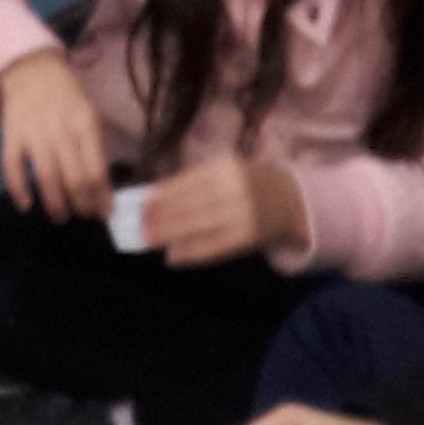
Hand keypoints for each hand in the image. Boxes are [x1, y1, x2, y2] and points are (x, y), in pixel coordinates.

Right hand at [0, 47, 111, 222]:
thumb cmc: (67, 97)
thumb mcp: (89, 115)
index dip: (101, 196)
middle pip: (74, 177)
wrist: (31, 70)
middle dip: (81, 203)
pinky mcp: (10, 136)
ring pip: (46, 177)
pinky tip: (25, 205)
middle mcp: (60, 130)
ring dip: (55, 203)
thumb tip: (102, 189)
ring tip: (61, 217)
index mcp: (85, 124)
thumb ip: (94, 148)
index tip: (103, 213)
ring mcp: (33, 134)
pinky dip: (17, 189)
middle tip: (83, 216)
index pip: (96, 169)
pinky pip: (11, 167)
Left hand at [141, 155, 305, 267]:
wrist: (288, 199)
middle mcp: (233, 188)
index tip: (135, 205)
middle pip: (189, 204)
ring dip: (170, 235)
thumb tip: (149, 199)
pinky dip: (191, 253)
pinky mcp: (247, 236)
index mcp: (222, 167)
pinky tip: (172, 257)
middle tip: (135, 227)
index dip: (158, 195)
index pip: (184, 182)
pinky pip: (213, 246)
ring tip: (147, 240)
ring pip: (198, 226)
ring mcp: (242, 213)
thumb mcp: (221, 173)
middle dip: (159, 217)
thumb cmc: (244, 185)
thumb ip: (190, 184)